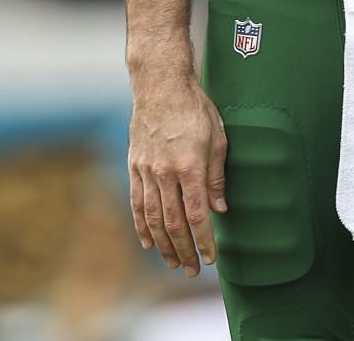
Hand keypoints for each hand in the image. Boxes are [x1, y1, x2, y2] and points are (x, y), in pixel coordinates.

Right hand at [128, 70, 227, 274]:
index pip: (197, 215)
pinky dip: (141, 226)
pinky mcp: (134, 166)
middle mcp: (165, 172)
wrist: (160, 85)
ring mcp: (146, 170)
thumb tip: (219, 209)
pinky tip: (148, 242)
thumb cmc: (194, 108)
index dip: (204, 241)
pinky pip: (137, 203)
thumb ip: (216, 177)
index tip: (211, 259)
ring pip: (153, 218)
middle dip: (184, 251)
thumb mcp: (217, 138)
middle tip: (191, 270)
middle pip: (173, 223)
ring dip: (163, 245)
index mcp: (189, 166)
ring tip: (172, 263)